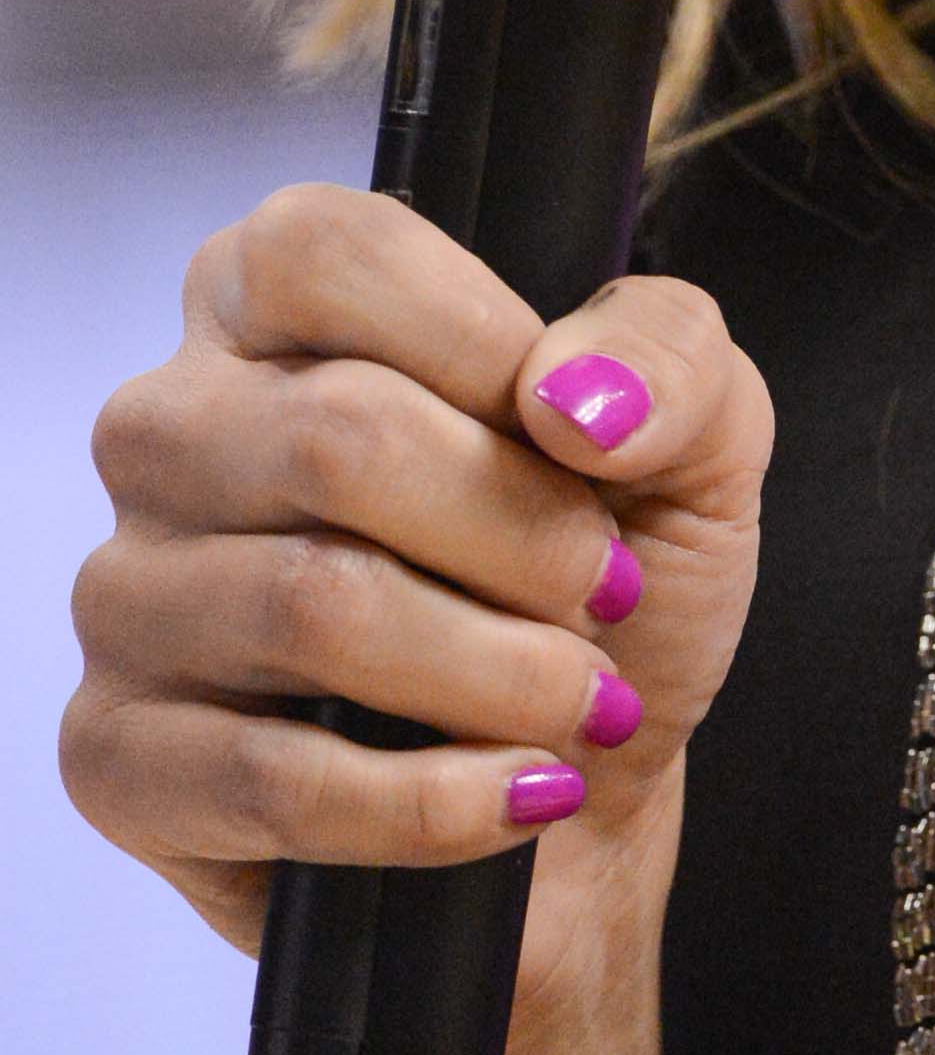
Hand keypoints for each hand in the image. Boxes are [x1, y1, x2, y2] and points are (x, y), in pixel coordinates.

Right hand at [63, 183, 770, 978]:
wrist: (583, 788)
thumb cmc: (610, 577)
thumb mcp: (693, 433)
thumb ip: (666, 357)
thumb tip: (569, 397)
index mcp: (269, 300)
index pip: (326, 253)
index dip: (477, 340)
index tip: (589, 439)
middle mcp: (169, 427)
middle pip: (332, 437)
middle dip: (518, 531)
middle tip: (611, 593)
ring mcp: (128, 593)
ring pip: (306, 606)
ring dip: (492, 671)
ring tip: (580, 700)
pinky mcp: (121, 759)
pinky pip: (268, 779)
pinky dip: (429, 801)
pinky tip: (518, 792)